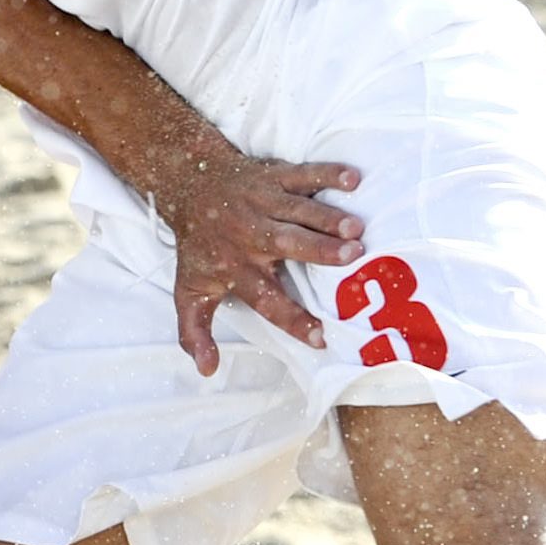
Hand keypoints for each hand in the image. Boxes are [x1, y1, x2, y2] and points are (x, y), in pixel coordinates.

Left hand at [157, 154, 367, 375]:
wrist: (188, 184)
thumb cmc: (198, 246)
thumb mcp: (188, 291)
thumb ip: (195, 332)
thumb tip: (207, 371)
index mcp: (237, 268)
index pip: (266, 300)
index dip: (292, 320)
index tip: (321, 338)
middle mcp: (251, 234)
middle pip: (288, 243)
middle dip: (320, 250)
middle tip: (353, 256)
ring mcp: (263, 202)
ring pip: (299, 210)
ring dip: (328, 217)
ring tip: (357, 227)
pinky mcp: (273, 175)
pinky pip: (303, 174)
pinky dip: (328, 174)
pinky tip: (353, 179)